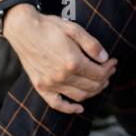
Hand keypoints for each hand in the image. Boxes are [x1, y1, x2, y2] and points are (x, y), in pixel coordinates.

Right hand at [2, 7, 116, 113]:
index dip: (109, 68)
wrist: (23, 29)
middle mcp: (62, 76)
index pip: (99, 73)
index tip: (112, 61)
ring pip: (79, 96)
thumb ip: (92, 45)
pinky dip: (70, 109)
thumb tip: (105, 58)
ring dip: (93, 91)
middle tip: (109, 70)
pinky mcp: (41, 87)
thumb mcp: (74, 29)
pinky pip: (57, 104)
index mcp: (72, 61)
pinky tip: (80, 108)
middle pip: (92, 86)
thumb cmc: (49, 27)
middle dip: (105, 78)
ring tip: (99, 82)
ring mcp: (50, 84)